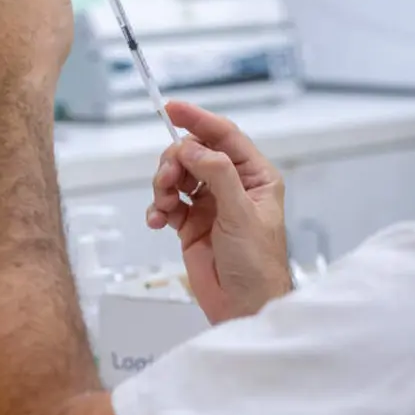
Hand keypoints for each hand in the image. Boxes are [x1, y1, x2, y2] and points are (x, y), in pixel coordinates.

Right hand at [147, 102, 289, 323]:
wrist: (244, 306)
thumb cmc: (258, 265)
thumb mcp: (242, 215)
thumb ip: (218, 177)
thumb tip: (193, 150)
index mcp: (255, 176)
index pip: (225, 136)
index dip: (198, 120)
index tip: (172, 109)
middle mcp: (232, 185)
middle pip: (194, 154)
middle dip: (174, 162)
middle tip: (167, 181)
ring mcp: (210, 204)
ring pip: (177, 176)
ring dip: (163, 186)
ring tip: (163, 206)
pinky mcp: (191, 224)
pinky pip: (167, 203)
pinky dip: (158, 209)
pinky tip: (157, 221)